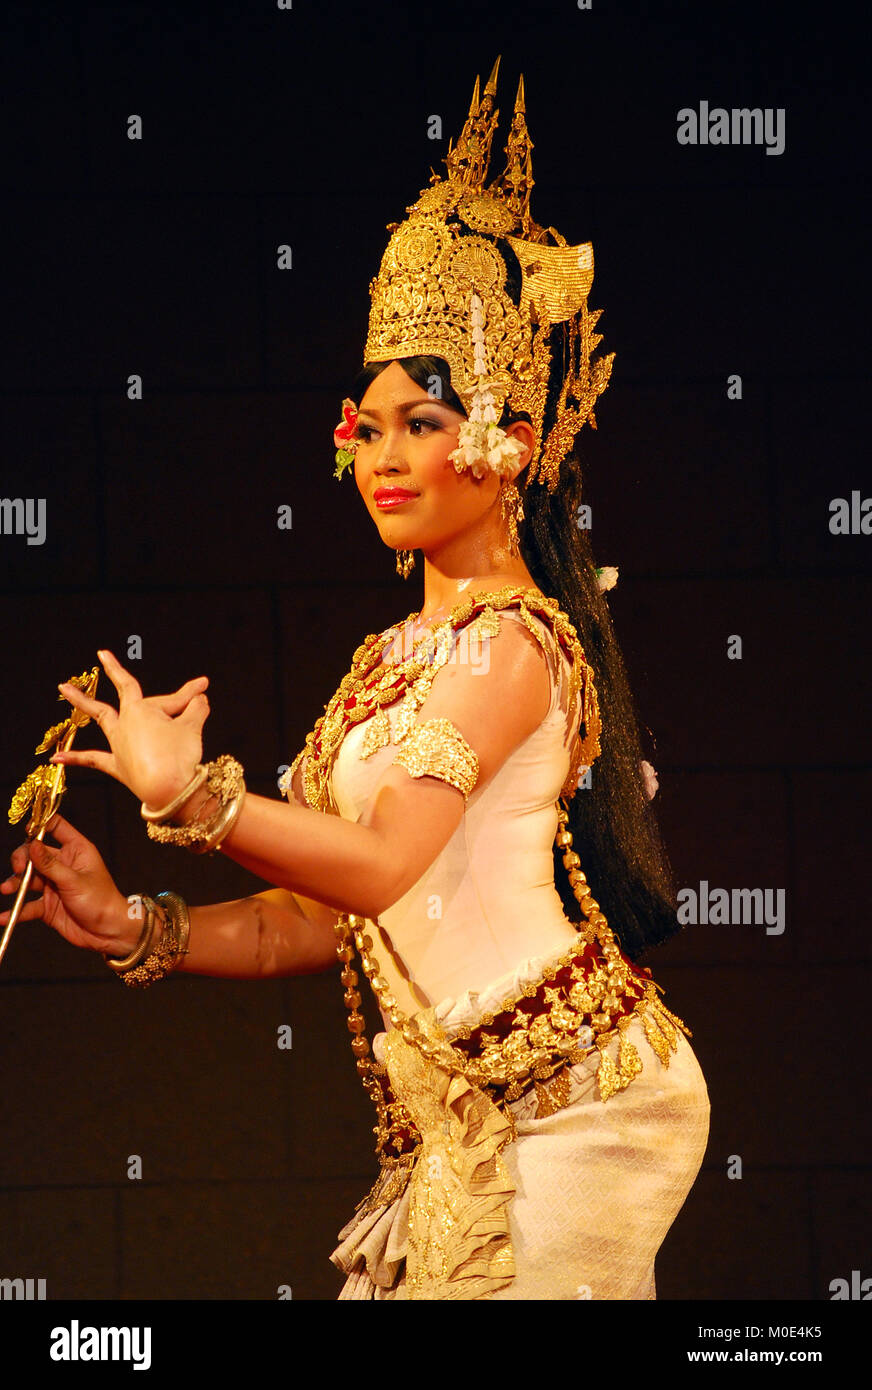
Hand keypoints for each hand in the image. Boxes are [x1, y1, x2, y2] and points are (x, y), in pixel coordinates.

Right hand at [0, 814, 137, 955]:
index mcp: (76, 850)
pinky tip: (4, 917)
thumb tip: (32, 844)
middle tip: (18, 868)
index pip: (56, 827)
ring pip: (27, 879)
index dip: (40, 825)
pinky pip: (27, 906)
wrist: (108, 932)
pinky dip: (16, 911)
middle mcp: (62, 865)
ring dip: (15, 884)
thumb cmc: (101, 901)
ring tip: (7, 889)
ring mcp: (53, 885)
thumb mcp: (74, 880)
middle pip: (34, 854)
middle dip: (22, 859)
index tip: (26, 830)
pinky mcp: (47, 906)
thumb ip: (50, 864)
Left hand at [50, 649, 210, 808]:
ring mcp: (118, 745)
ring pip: (100, 719)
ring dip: (82, 703)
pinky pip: (94, 760)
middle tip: (102, 656)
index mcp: (141, 711)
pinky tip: (56, 757)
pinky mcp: (118, 767)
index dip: (179, 686)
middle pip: (120, 695)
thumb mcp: (193, 727)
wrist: (169, 789)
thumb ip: (196, 709)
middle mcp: (125, 724)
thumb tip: (201, 699)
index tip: (200, 682)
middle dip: (113, 673)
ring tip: (66, 690)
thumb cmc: (179, 756)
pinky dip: (75, 759)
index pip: (154, 692)